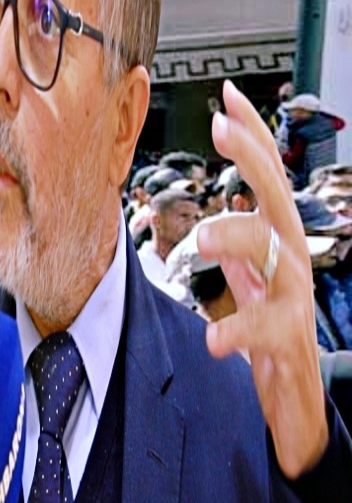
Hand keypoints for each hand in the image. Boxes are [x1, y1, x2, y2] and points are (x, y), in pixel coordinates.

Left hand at [198, 80, 327, 477]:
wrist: (299, 404)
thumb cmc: (272, 338)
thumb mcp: (251, 283)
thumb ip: (239, 248)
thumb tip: (218, 212)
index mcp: (275, 244)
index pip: (268, 179)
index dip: (253, 137)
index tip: (228, 98)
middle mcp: (290, 262)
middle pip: (277, 198)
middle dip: (253, 159)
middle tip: (222, 129)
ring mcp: (293, 300)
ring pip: (276, 255)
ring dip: (239, 237)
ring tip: (202, 239)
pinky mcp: (287, 343)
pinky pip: (267, 331)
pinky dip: (239, 332)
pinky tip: (215, 338)